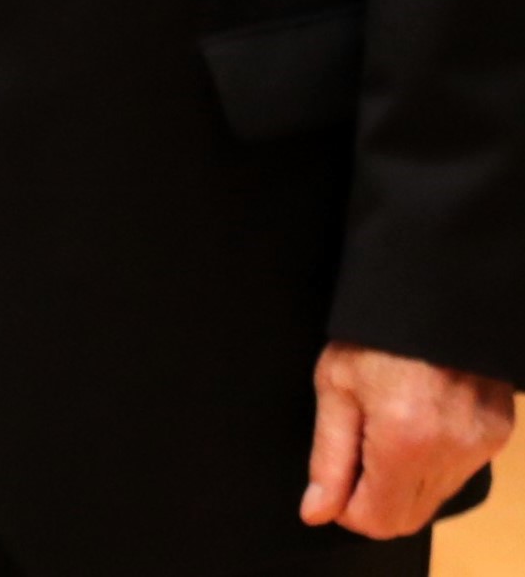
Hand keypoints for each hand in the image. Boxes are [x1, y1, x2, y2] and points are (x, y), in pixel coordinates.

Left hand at [302, 343, 512, 537]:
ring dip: (402, 482)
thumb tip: (317, 511)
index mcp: (405, 440)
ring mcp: (480, 445)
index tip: (334, 486)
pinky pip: (457, 472)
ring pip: (434, 498)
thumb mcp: (335, 386)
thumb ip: (328, 457)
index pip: (378, 520)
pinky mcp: (497, 434)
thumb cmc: (376, 334)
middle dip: (373, 500)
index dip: (347, 510)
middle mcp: (451, 451)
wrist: (432, 293)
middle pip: (408, 517)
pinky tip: (414, 422)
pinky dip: (431, 463)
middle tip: (355, 455)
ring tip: (384, 428)